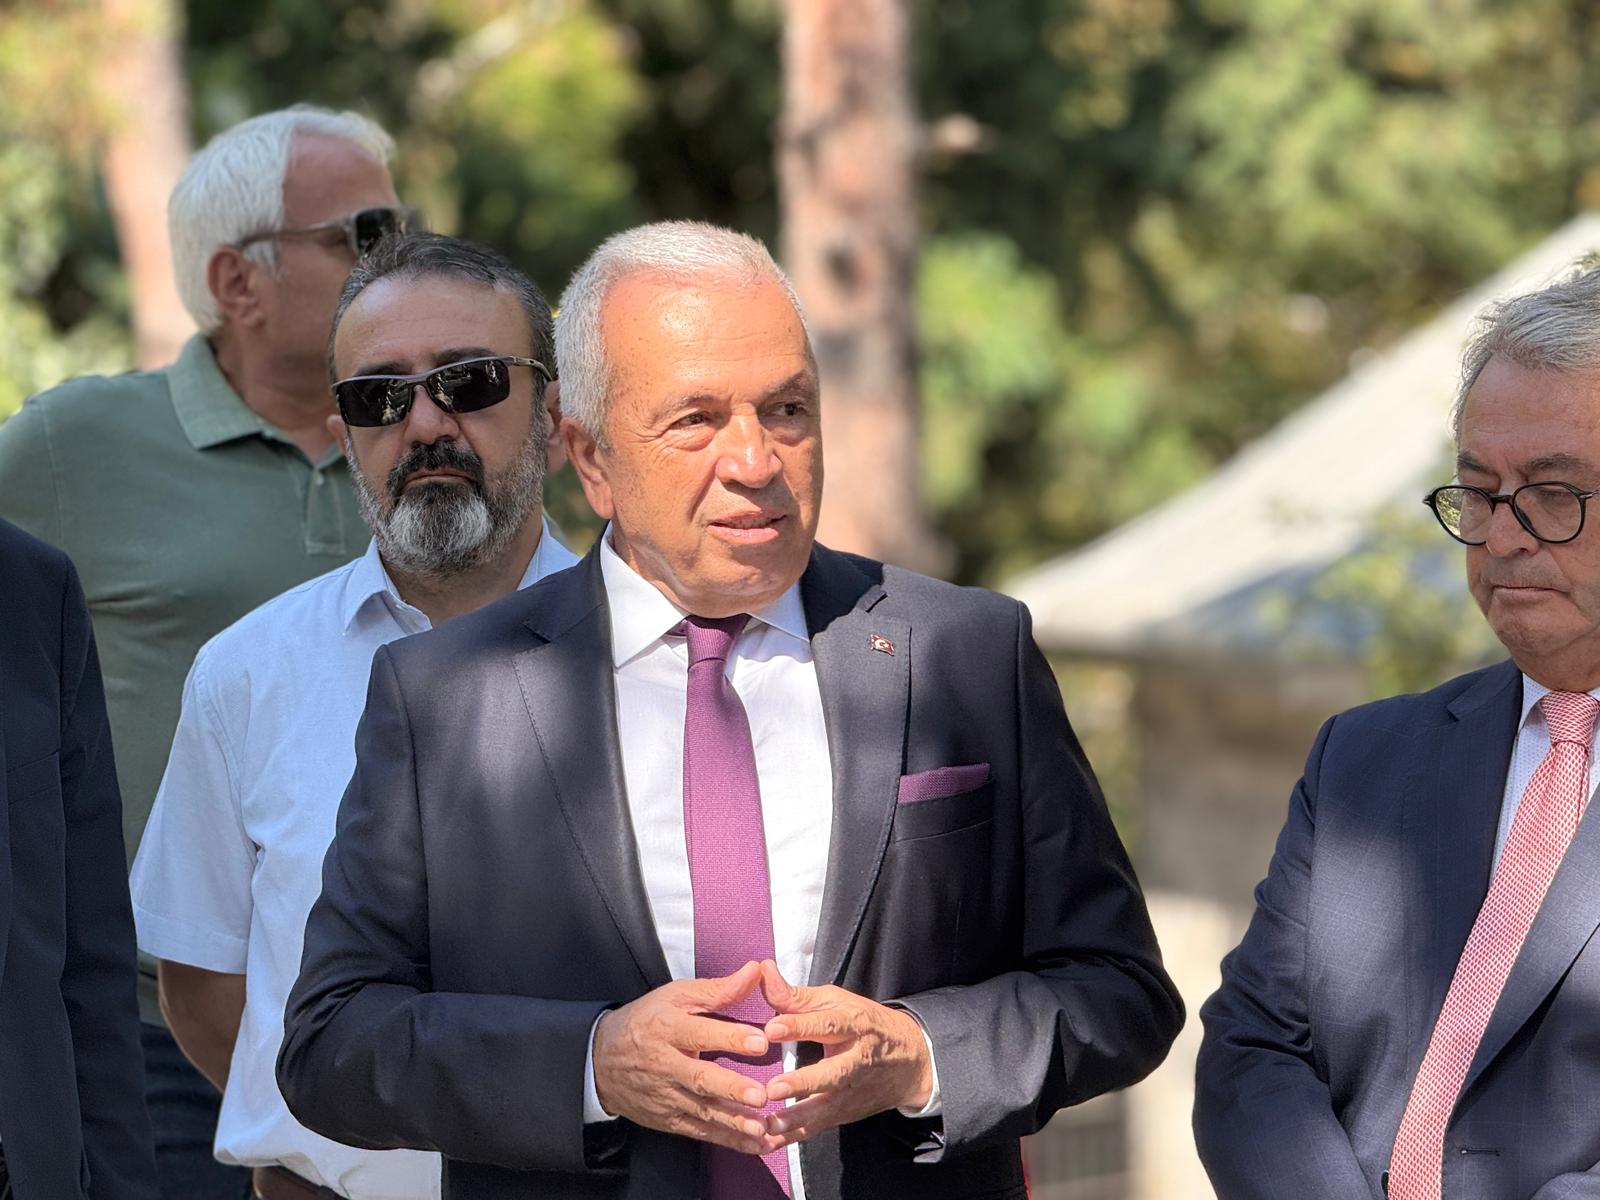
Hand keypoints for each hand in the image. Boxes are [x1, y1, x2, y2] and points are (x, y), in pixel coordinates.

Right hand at [592, 961, 784, 1154]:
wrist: (601, 1060)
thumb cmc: (647, 1021)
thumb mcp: (676, 996)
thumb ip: (718, 989)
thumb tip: (755, 971)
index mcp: (668, 1027)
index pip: (700, 1033)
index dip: (730, 1037)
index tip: (760, 1041)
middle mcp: (666, 1064)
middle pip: (699, 1077)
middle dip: (731, 1088)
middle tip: (759, 1095)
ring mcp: (667, 1095)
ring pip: (702, 1111)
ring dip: (734, 1122)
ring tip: (761, 1128)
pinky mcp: (669, 1119)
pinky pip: (700, 1132)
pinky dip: (728, 1140)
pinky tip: (755, 1144)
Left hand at [758, 961, 932, 1144]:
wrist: (910, 1059)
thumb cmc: (862, 1023)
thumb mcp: (836, 1001)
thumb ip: (795, 994)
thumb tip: (762, 970)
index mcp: (853, 1023)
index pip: (826, 1024)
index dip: (799, 1025)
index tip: (771, 1028)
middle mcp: (855, 1059)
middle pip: (831, 1072)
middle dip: (804, 1081)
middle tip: (773, 1087)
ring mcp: (851, 1090)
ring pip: (825, 1106)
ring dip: (797, 1116)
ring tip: (769, 1124)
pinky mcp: (844, 1112)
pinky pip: (818, 1126)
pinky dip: (794, 1135)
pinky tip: (768, 1141)